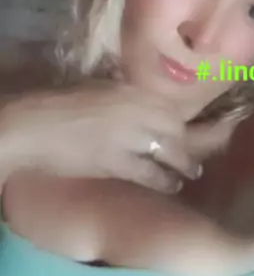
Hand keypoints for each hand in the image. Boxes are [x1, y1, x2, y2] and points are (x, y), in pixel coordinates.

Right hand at [1, 81, 224, 192]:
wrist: (34, 125)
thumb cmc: (60, 105)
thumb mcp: (99, 89)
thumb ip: (125, 95)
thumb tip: (144, 100)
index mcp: (131, 91)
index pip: (171, 108)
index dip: (188, 123)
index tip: (196, 131)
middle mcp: (136, 110)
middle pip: (175, 130)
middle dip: (189, 145)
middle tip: (195, 158)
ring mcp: (128, 135)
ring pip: (169, 151)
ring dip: (184, 165)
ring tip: (191, 174)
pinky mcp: (116, 161)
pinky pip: (150, 172)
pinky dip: (164, 180)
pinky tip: (172, 186)